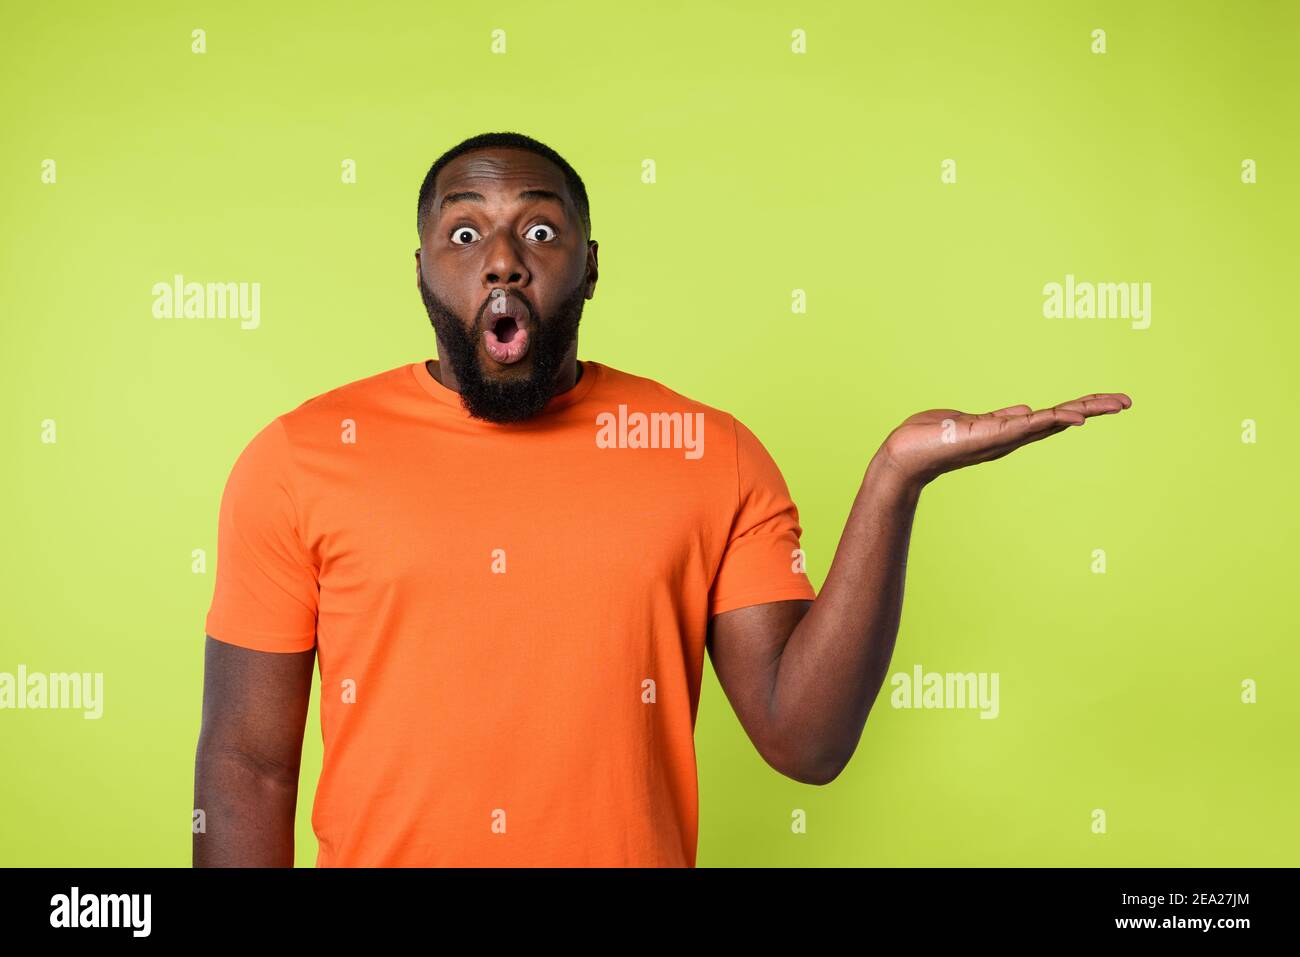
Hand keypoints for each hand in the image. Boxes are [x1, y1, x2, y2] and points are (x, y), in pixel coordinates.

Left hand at [874, 392, 1132, 489]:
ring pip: (1050, 422)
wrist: (904, 456)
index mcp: (1010, 430)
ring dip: (1082, 411)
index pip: (1053, 417)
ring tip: (1112, 403)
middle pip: (1061, 419)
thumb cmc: (932, 438)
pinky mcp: (988, 436)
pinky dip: (1049, 421)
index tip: (1111, 401)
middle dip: (1094, 408)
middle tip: (1128, 401)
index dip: (1082, 408)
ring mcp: (1002, 438)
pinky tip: (1072, 417)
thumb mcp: (973, 421)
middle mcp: (1011, 437)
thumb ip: (1001, 418)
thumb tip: (1025, 409)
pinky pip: (1024, 427)